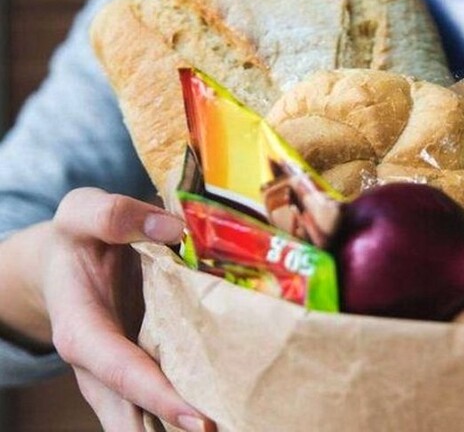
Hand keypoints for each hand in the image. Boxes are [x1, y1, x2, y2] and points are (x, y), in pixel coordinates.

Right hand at [11, 188, 214, 431]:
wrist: (67, 259)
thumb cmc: (78, 238)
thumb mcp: (82, 212)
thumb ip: (115, 216)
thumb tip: (172, 230)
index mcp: (82, 333)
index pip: (122, 372)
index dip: (159, 397)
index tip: (199, 420)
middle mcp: (101, 366)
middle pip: (135, 416)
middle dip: (175, 428)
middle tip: (224, 429)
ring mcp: (125, 374)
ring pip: (151, 418)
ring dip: (188, 423)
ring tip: (238, 423)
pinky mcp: (148, 367)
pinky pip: (168, 397)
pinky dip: (195, 407)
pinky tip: (236, 410)